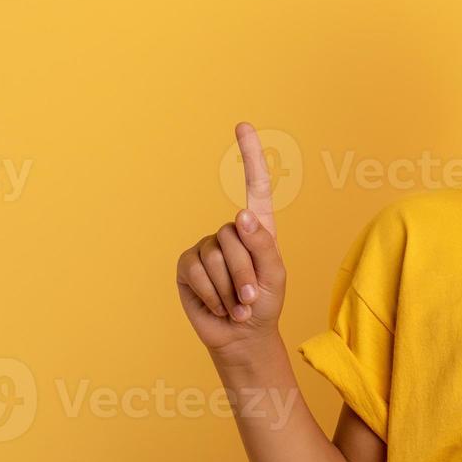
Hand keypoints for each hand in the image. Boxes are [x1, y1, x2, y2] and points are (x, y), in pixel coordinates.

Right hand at [175, 121, 286, 359]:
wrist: (241, 336)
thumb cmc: (263, 305)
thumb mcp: (274, 277)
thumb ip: (263, 246)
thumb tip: (240, 215)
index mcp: (257, 229)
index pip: (255, 185)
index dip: (250, 156)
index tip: (243, 125)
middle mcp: (230, 232)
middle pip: (235, 237)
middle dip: (245, 275)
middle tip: (249, 300)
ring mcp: (206, 247)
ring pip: (216, 258)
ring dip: (229, 290)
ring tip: (235, 305)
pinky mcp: (187, 265)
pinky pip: (197, 272)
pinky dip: (211, 294)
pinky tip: (217, 305)